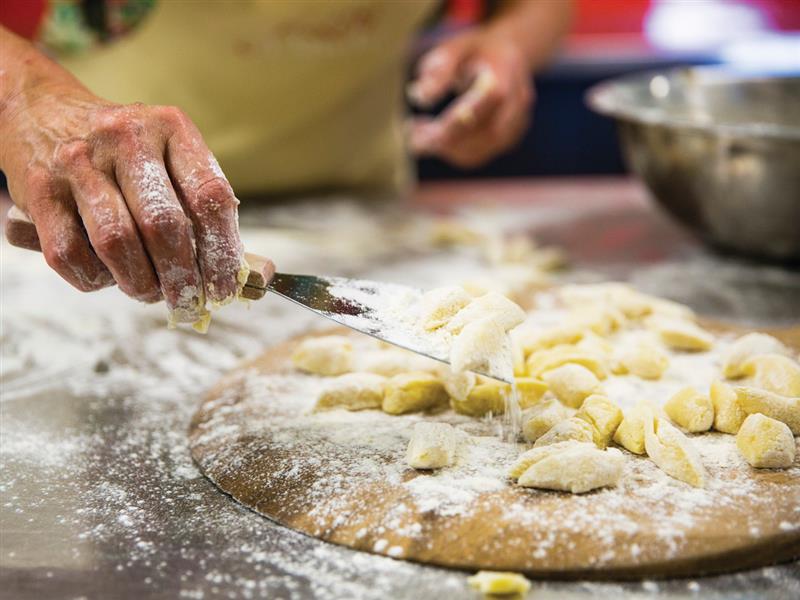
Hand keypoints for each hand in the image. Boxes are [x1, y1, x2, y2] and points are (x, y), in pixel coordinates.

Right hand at [0, 80, 244, 322]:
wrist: (43, 114)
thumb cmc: (129, 159)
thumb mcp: (176, 168)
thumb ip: (214, 221)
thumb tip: (260, 279)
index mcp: (173, 128)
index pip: (211, 198)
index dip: (224, 254)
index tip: (226, 290)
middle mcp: (126, 137)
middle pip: (165, 225)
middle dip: (183, 278)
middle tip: (189, 303)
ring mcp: (78, 161)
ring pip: (117, 242)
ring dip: (140, 284)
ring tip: (150, 293)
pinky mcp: (39, 189)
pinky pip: (69, 254)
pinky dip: (95, 279)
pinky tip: (108, 276)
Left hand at [407, 30, 533, 167]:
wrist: (509, 55)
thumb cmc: (476, 50)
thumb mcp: (456, 47)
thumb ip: (439, 68)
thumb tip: (419, 98)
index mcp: (506, 73)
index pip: (485, 104)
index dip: (451, 121)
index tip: (414, 126)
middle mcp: (518, 103)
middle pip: (486, 133)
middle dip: (445, 140)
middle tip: (411, 136)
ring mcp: (518, 124)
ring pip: (481, 150)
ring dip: (446, 149)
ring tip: (417, 136)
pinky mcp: (510, 139)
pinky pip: (479, 155)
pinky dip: (453, 152)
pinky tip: (434, 140)